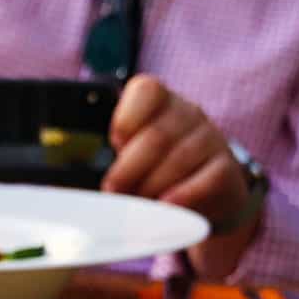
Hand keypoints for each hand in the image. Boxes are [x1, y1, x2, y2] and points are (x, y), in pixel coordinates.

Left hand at [101, 75, 257, 275]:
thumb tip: (72, 189)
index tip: (115, 143)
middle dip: (128, 169)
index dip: (126, 118)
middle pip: (157, 136)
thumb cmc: (158, 171)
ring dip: (151, 188)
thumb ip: (111, 159)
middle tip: (113, 193)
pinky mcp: (226, 170)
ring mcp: (211, 139)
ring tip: (137, 208)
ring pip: (178, 161)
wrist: (207, 193)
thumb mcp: (134, 156)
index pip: (146, 91)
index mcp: (160, 102)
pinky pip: (204, 181)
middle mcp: (188, 113)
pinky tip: (166, 207)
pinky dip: (181, 197)